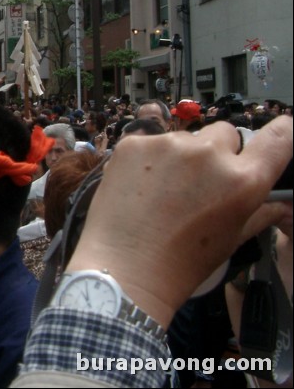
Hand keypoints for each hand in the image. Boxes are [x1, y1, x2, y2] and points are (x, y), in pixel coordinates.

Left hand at [67, 116, 292, 328]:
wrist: (123, 268)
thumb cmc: (181, 262)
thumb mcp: (231, 239)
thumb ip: (261, 212)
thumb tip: (281, 201)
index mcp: (242, 180)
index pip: (278, 138)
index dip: (282, 133)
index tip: (278, 134)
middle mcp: (208, 154)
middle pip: (224, 133)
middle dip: (218, 153)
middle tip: (199, 183)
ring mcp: (168, 144)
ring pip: (185, 138)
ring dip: (181, 155)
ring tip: (163, 189)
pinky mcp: (133, 143)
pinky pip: (150, 142)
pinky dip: (148, 158)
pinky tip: (138, 185)